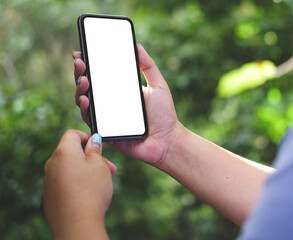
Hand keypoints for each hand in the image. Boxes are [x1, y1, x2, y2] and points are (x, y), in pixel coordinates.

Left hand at [43, 130, 115, 238]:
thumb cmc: (91, 192)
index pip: (73, 133)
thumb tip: (92, 140)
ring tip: (101, 183)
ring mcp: (49, 181)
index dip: (88, 137)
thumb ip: (95, 150)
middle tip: (109, 168)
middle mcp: (52, 164)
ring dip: (85, 170)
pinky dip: (77, 183)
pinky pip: (64, 182)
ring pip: (69, 168)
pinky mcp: (50, 196)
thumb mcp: (99, 166)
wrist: (77, 225)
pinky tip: (89, 195)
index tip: (100, 147)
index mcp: (64, 152)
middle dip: (91, 157)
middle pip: (71, 152)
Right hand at [73, 45, 181, 165]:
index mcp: (120, 90)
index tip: (82, 51)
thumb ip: (148, 66)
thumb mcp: (158, 85)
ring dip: (79, 89)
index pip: (100, 74)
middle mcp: (110, 103)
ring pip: (84, 101)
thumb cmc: (165, 115)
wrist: (168, 141)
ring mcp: (106, 117)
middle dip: (80, 72)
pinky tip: (85, 99)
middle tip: (80, 62)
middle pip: (88, 85)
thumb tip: (137, 45)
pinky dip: (84, 109)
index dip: (88, 63)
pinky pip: (90, 119)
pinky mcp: (104, 132)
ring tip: (83, 80)